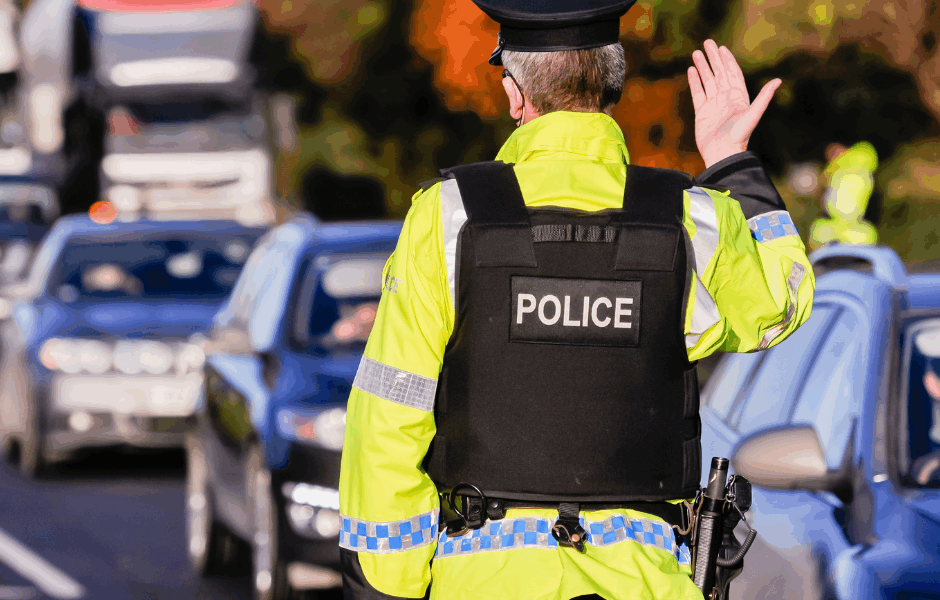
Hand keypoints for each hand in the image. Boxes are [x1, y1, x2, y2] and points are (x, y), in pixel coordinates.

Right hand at [688, 40, 780, 167]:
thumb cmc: (739, 137)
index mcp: (738, 96)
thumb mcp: (752, 115)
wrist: (722, 154)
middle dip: (713, 58)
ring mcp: (713, 105)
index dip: (728, 60)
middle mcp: (726, 98)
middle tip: (707, 43)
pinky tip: (691, 70)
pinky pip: (698, 93)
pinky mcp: (702, 112)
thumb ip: (763, 97)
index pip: (732, 73)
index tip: (721, 48)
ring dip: (703, 67)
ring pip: (707, 81)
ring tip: (696, 53)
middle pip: (719, 73)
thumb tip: (778, 80)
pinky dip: (695, 81)